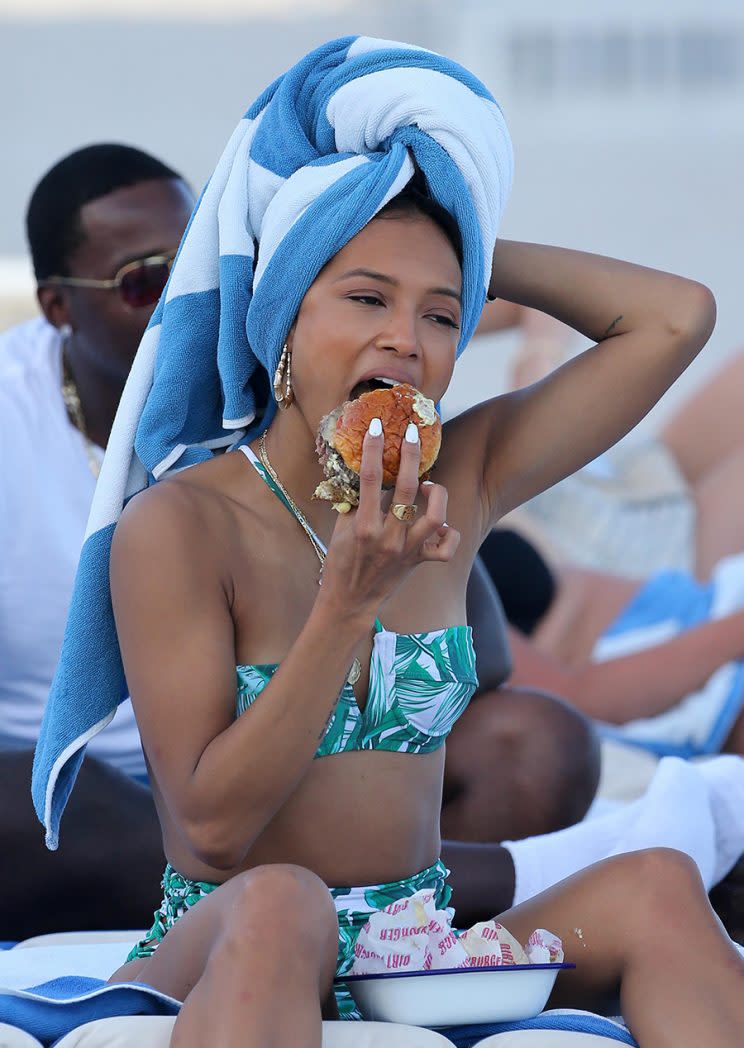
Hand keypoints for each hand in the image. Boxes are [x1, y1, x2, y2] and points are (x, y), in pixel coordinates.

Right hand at [319, 418, 459, 618]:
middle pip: (406, 489)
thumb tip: (361, 467)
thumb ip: (352, 500)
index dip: (374, 448)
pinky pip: (446, 549)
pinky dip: (449, 534)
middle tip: (412, 434)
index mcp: (363, 526)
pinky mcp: (419, 562)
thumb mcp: (339, 529)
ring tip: (427, 485)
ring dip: (435, 494)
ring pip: (435, 516)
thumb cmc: (341, 561)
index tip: (378, 426)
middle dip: (410, 456)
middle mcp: (387, 538)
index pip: (370, 479)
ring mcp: (406, 551)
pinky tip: (442, 524)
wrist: (349, 601)